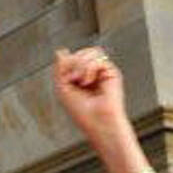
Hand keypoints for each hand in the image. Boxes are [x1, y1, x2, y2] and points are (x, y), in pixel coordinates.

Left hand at [53, 46, 166, 172]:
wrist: (97, 121)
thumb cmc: (81, 111)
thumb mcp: (63, 88)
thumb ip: (60, 69)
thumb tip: (61, 51)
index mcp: (80, 77)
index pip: (73, 57)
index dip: (67, 62)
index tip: (66, 79)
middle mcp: (93, 74)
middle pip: (82, 52)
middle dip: (73, 62)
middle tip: (72, 79)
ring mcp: (103, 72)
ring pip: (92, 51)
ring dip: (81, 64)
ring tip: (80, 80)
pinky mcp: (112, 73)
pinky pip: (99, 58)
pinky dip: (89, 68)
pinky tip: (88, 81)